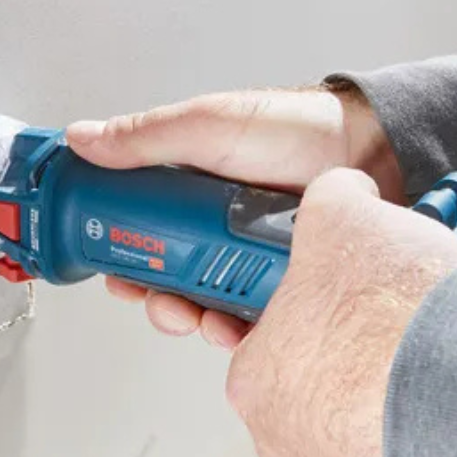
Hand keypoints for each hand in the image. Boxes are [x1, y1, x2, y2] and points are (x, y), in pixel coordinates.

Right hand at [66, 87, 402, 347]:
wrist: (372, 150)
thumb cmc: (296, 128)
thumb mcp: (210, 126)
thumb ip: (146, 138)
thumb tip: (84, 139)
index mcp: (190, 189)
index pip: (139, 226)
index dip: (119, 251)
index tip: (109, 268)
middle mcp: (216, 225)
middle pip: (166, 273)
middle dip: (153, 294)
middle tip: (150, 296)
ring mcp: (246, 256)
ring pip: (202, 302)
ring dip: (187, 316)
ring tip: (193, 313)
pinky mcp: (281, 285)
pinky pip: (248, 321)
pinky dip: (231, 329)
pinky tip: (230, 324)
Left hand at [226, 168, 456, 456]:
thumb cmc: (392, 324)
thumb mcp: (345, 219)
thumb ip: (327, 198)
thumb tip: (338, 188)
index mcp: (254, 377)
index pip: (264, 336)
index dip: (302, 307)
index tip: (333, 298)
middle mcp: (281, 440)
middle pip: (308, 382)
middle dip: (343, 351)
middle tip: (382, 324)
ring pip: (350, 426)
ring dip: (377, 396)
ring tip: (414, 359)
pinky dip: (409, 436)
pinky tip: (431, 398)